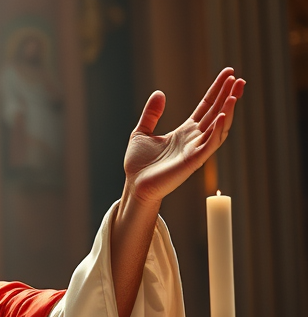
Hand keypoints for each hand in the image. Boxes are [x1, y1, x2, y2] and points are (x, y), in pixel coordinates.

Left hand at [124, 68, 244, 202]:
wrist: (134, 185)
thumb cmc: (139, 163)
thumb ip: (152, 114)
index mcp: (185, 132)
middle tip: (238, 78)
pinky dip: (217, 130)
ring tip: (235, 93)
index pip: (206, 107)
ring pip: (218, 127)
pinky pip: (210, 144)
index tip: (228, 73)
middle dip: (228, 96)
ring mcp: (196, 150)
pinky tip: (222, 115)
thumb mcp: (142, 132)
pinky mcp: (193, 161)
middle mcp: (194, 139)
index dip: (217, 91)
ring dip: (228, 110)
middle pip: (216, 113)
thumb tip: (159, 92)